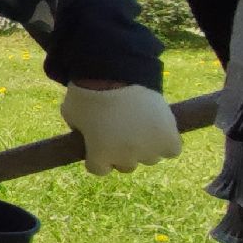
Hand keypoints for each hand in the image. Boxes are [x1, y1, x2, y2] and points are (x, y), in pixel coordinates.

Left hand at [61, 82, 179, 175]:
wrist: (117, 73)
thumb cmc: (88, 91)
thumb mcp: (70, 113)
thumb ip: (78, 129)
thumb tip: (85, 134)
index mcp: (99, 155)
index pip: (99, 169)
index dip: (97, 155)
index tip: (98, 141)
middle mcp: (125, 158)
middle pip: (126, 165)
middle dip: (122, 150)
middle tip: (121, 129)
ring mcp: (149, 149)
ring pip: (150, 158)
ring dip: (145, 146)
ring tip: (140, 124)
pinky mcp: (169, 138)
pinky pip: (172, 150)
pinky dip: (167, 142)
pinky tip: (159, 129)